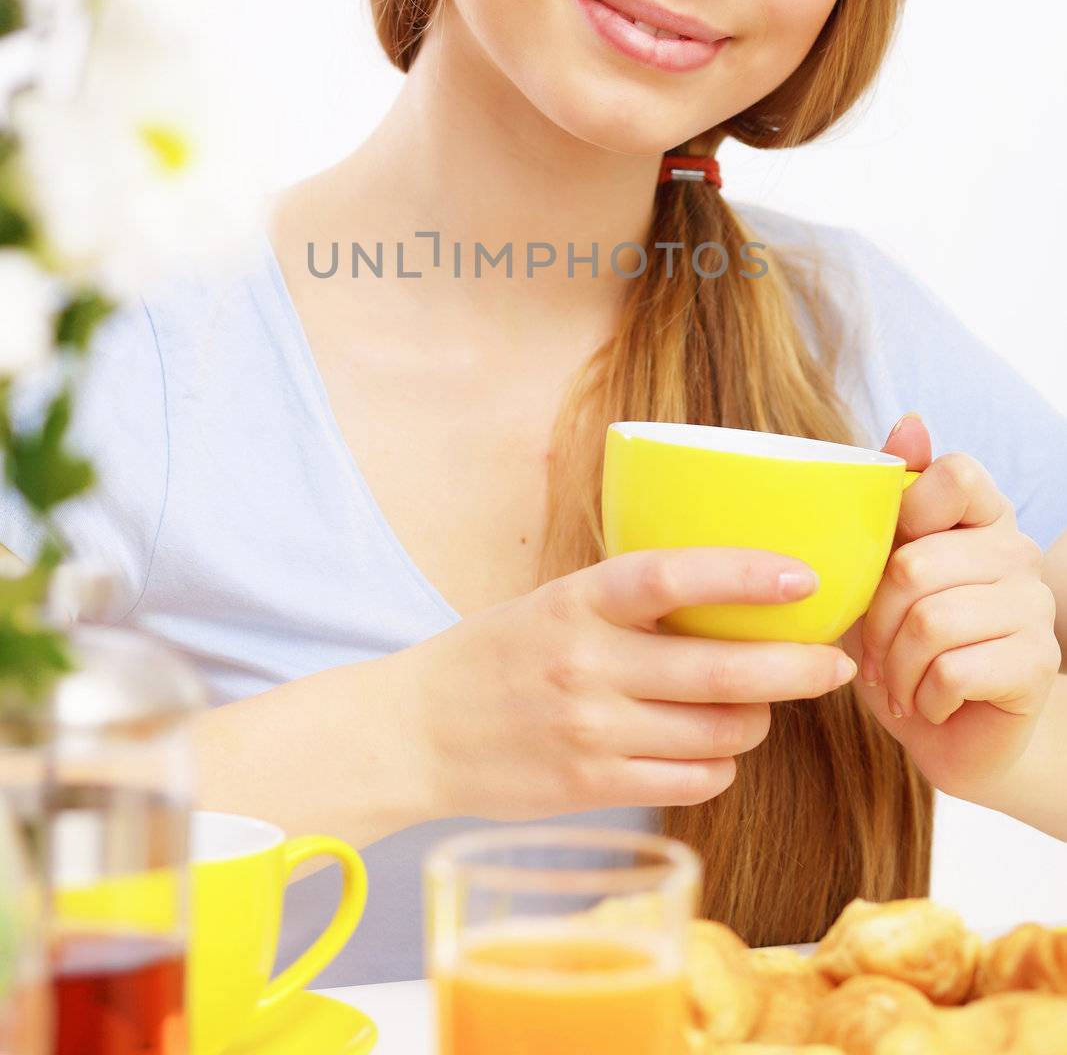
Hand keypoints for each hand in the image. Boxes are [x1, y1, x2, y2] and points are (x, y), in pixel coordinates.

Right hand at [402, 548, 856, 821]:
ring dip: (757, 720)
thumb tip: (735, 592)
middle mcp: (587, 665)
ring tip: (759, 705)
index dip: (744, 573)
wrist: (419, 731)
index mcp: (576, 601)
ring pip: (719, 733)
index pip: (672, 576)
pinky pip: (693, 782)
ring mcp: (591, 731)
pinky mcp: (593, 786)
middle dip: (797, 668)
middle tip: (836, 663)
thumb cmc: (500, 654)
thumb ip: (629, 601)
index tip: (803, 575)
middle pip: (721, 669)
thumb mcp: (555, 602)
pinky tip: (713, 749)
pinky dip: (720, 765)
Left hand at [842, 415, 1059, 800]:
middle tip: (873, 653)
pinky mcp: (1037, 663)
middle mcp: (1014, 551)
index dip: (905, 516)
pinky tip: (929, 702)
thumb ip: (890, 495)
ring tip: (896, 682)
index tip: (885, 566)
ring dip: (894, 667)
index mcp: (980, 515)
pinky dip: (923, 697)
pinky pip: (953, 670)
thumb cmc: (902, 642)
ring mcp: (1033, 606)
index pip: (954, 474)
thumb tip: (912, 422)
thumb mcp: (875, 568)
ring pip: (929, 622)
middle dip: (874, 622)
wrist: (947, 731)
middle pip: (915, 564)